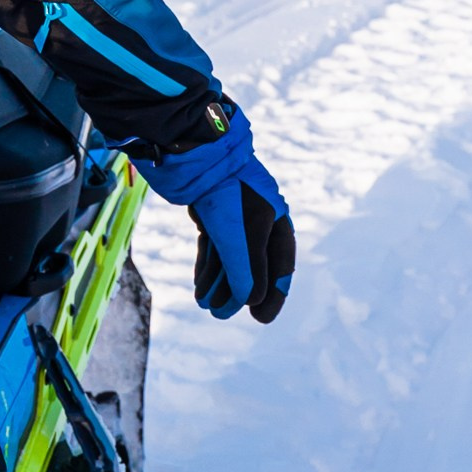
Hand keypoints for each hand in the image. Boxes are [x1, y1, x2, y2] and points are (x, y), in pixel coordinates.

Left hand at [136, 106, 296, 323]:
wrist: (191, 153)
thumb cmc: (223, 191)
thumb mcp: (238, 234)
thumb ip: (247, 269)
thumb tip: (251, 301)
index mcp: (274, 218)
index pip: (281, 263)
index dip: (274, 292)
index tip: (261, 318)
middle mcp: (257, 216)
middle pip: (253, 263)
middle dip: (237, 291)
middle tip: (222, 315)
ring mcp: (233, 213)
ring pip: (229, 256)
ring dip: (218, 282)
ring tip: (204, 305)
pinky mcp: (211, 211)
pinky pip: (213, 245)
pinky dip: (207, 266)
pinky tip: (200, 287)